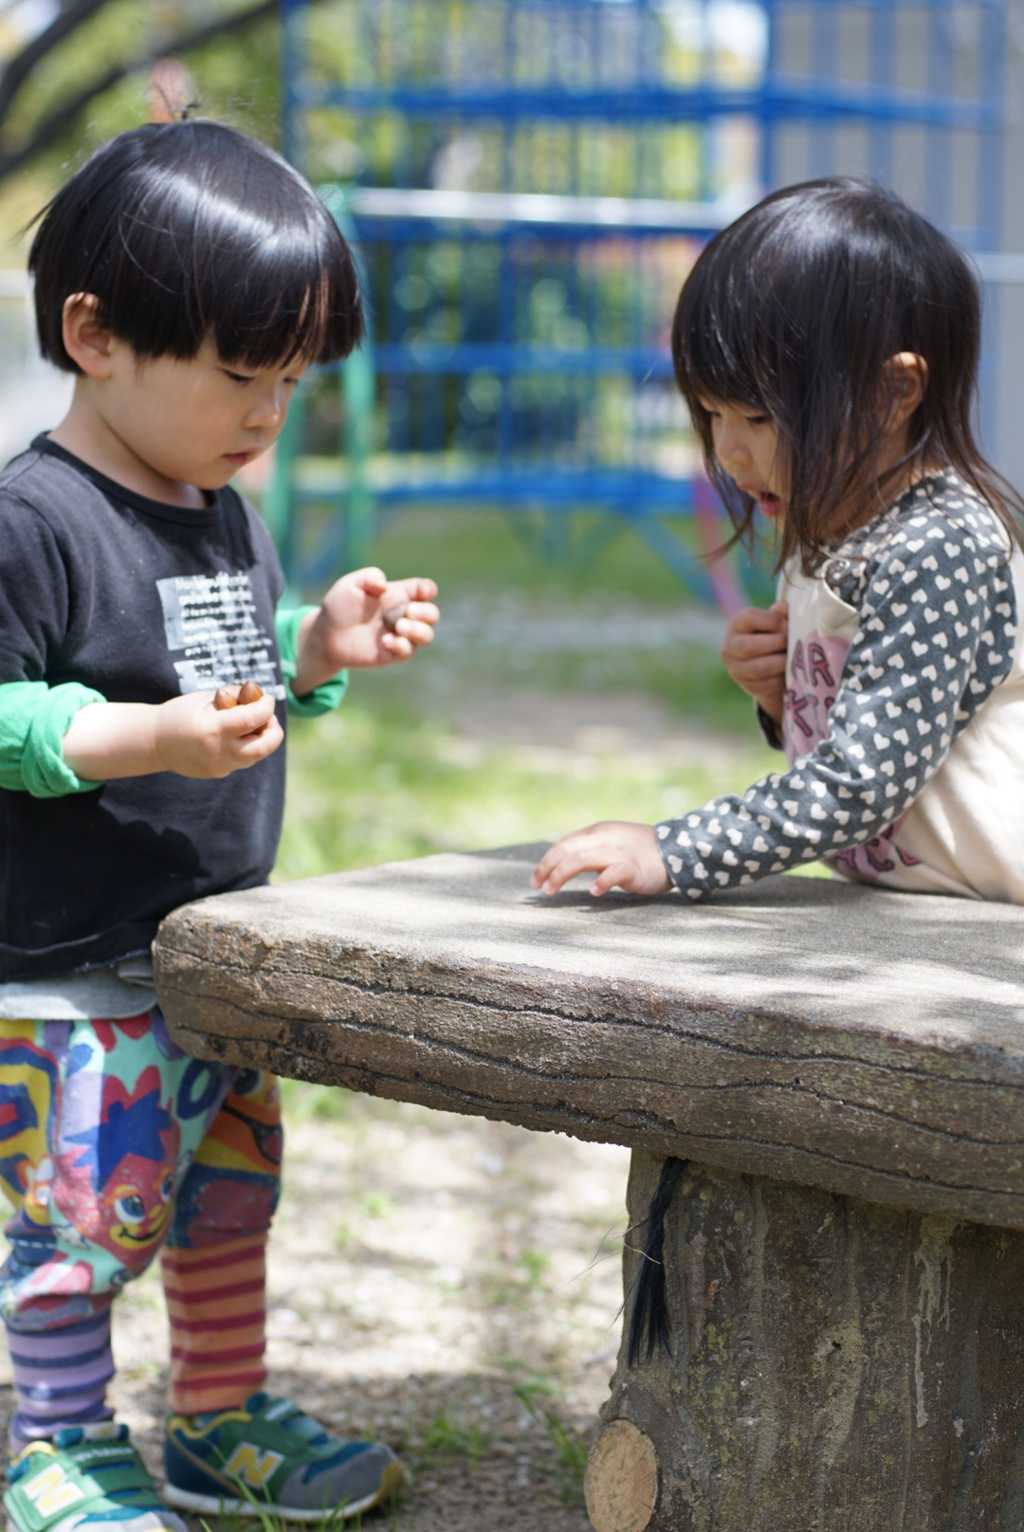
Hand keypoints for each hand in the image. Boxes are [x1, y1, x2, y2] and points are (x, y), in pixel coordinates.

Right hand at [63, 691, 282, 780]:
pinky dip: (246, 746)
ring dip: (261, 739)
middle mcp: (219, 751)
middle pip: (265, 747)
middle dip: (273, 730)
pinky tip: (233, 736)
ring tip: (249, 724)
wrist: (154, 742)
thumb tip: (259, 695)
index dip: (266, 706)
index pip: (254, 718)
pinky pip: (242, 760)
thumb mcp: (205, 698)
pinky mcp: (218, 773)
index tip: (267, 699)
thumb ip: (233, 696)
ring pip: (256, 755)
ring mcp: (219, 766)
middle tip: (267, 717)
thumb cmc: (180, 714)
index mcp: (214, 729)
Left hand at [292, 567, 439, 694]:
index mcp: (398, 595)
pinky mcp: (392, 653)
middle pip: (431, 614)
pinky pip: (408, 651)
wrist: (326, 635)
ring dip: (419, 631)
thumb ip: (369, 577)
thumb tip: (384, 586)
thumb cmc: (340, 606)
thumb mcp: (350, 584)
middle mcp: (403, 615)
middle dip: (426, 613)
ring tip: (400, 627)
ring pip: (426, 635)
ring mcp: (399, 635)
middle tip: (409, 612)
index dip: (428, 589)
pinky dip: (402, 646)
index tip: (423, 592)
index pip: (423, 590)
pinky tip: (386, 641)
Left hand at [530, 821, 671, 897]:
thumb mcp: (611, 843)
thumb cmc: (639, 851)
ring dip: (561, 875)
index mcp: (598, 831)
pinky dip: (601, 881)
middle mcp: (605, 838)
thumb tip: (562, 864)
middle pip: (567, 850)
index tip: (535, 879)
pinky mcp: (634, 868)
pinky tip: (593, 892)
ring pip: (582, 859)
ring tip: (551, 890)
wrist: (677, 850)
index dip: (547, 860)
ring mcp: (619, 852)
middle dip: (548, 868)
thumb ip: (590, 849)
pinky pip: (614, 872)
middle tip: (539, 887)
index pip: (564, 843)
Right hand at [720, 602, 787, 721]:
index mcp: (736, 626)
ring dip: (783, 661)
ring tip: (794, 655)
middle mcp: (729, 648)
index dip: (772, 620)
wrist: (767, 663)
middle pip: (750, 647)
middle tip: (792, 641)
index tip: (786, 624)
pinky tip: (791, 669)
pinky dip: (785, 677)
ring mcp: (737, 670)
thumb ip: (779, 614)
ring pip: (761, 668)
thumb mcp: (775, 621)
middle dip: (777, 643)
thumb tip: (783, 608)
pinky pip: (770, 684)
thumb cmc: (773, 634)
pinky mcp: (750, 687)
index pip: (748, 618)